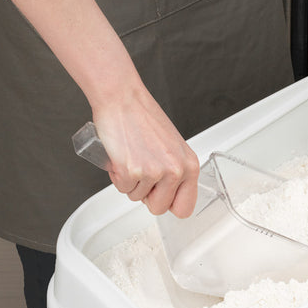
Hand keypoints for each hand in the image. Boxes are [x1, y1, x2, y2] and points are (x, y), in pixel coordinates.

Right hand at [93, 95, 199, 217]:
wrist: (123, 99)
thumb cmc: (144, 118)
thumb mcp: (174, 147)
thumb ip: (176, 170)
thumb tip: (171, 193)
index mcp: (190, 165)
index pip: (185, 207)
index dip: (170, 205)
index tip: (162, 199)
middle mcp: (175, 170)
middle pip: (159, 208)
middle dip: (146, 196)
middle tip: (142, 175)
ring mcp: (154, 172)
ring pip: (137, 197)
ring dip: (131, 182)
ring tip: (132, 158)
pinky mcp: (131, 171)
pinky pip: (122, 188)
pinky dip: (118, 177)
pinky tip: (122, 157)